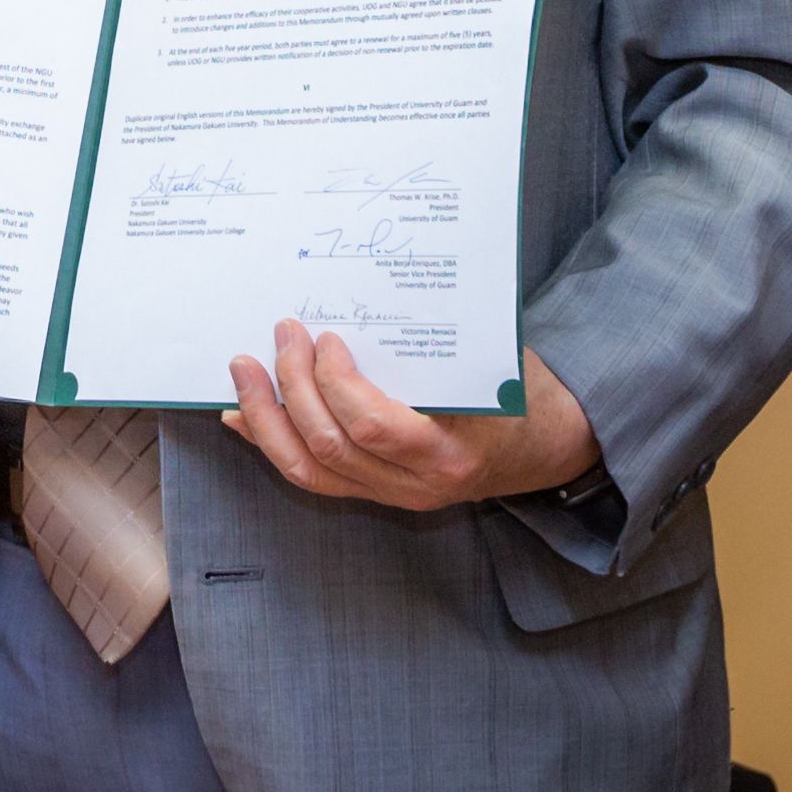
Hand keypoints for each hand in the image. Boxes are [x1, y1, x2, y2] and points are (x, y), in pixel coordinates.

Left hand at [224, 330, 598, 511]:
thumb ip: (428, 341)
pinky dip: (272, 442)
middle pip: (330, 446)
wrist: (548, 444)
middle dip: (292, 387)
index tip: (326, 337)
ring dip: (267, 417)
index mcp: (450, 450)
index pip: (374, 426)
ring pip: (310, 470)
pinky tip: (243, 415)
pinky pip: (313, 476)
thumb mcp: (487, 359)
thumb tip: (354, 298)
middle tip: (282, 334)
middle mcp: (417, 483)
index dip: (336, 383)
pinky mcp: (376, 493)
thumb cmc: (517, 389)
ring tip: (243, 370)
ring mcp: (393, 494)